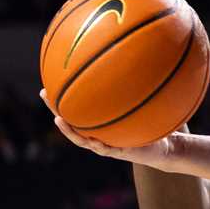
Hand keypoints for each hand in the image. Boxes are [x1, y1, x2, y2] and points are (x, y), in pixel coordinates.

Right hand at [39, 88, 178, 169]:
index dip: (63, 97)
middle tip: (44, 94)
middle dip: (56, 107)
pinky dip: (98, 144)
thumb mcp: (145, 100)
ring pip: (81, 138)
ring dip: (69, 130)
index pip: (78, 107)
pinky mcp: (119, 152)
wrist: (165, 145)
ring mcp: (106, 144)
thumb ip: (139, 84)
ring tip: (58, 120)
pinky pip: (105, 149)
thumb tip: (140, 56)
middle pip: (72, 120)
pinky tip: (93, 139)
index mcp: (99, 121)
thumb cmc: (152, 121)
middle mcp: (98, 132)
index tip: (50, 80)